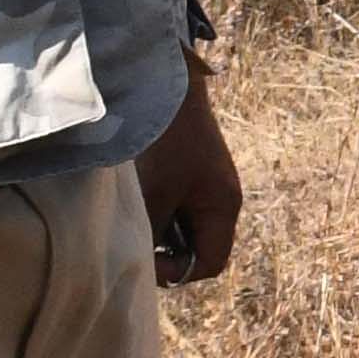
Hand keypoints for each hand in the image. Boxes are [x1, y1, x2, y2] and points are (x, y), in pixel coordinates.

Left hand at [138, 69, 242, 286]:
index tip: (145, 256)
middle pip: (197, 246)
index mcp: (223, 207)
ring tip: (135, 211)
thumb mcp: (154, 194)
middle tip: (135, 235)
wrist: (166, 86)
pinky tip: (137, 194)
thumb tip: (141, 261)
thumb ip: (152, 233)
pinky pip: (176, 206)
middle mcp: (220, 200)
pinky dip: (157, 208)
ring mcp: (205, 185)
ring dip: (158, 227)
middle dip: (166, 249)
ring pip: (182, 227)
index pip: (209, 263)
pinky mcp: (190, 172)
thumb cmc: (165, 141)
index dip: (177, 271)